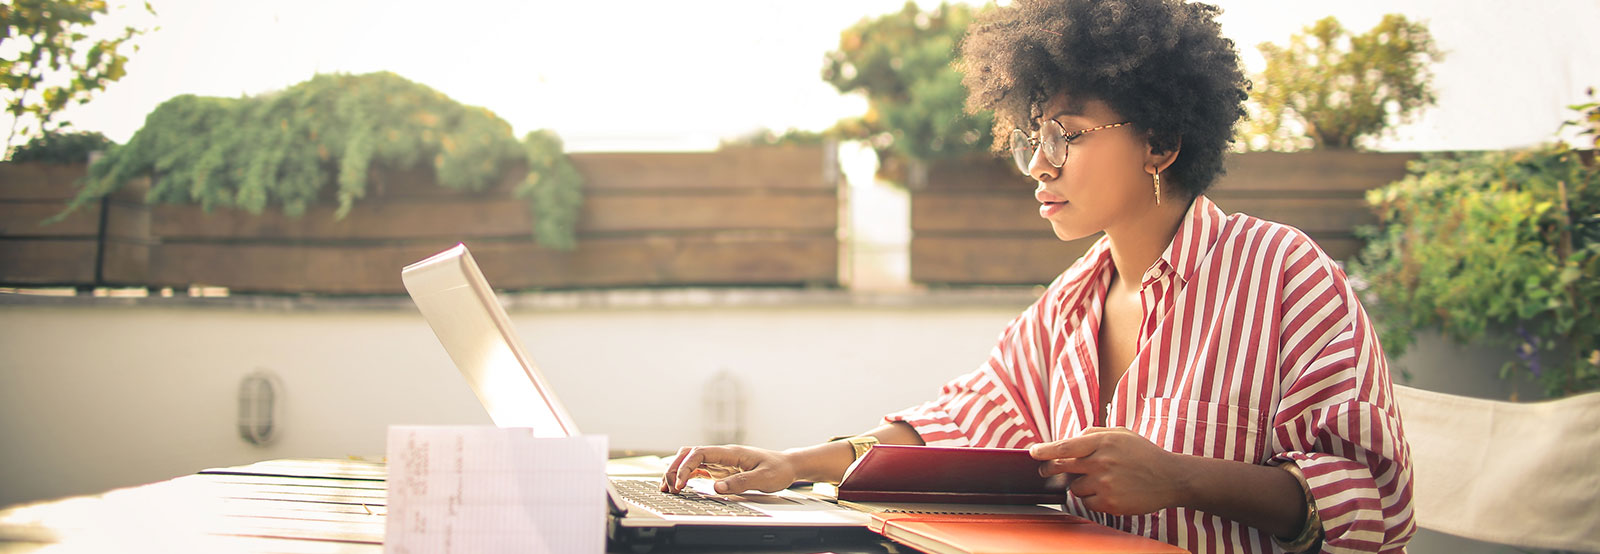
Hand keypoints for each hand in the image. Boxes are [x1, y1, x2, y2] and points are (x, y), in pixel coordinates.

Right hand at [660, 445, 798, 494]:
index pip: (700, 453)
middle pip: (689, 454)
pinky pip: (698, 469)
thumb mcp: (763, 478)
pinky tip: (680, 486)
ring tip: (668, 488)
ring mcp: (721, 461)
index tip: (680, 483)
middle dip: (675, 469)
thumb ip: (740, 482)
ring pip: (691, 461)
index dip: (686, 467)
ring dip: (677, 471)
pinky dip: (686, 476)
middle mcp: (722, 454)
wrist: (787, 465)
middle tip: (669, 488)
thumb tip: (717, 488)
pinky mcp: (721, 469)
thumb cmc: (778, 470)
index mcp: (730, 452)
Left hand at [1030, 427, 1186, 515]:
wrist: (1170, 478)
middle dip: (1050, 468)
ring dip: (1079, 484)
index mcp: (1103, 442)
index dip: (1046, 450)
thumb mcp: (1120, 433)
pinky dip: (1092, 498)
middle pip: (1062, 467)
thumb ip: (1093, 433)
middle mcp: (1101, 462)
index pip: (1065, 447)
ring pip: (1074, 487)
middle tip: (1045, 470)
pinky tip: (1108, 491)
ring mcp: (1105, 484)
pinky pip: (1087, 502)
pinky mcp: (1110, 503)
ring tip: (1100, 479)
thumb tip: (1071, 439)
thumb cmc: (1143, 453)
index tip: (1033, 453)